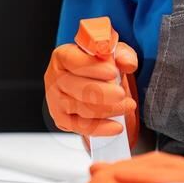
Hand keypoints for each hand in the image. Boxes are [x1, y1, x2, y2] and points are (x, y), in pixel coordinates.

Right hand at [43, 35, 139, 149]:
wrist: (93, 86)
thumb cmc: (99, 66)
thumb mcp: (113, 54)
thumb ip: (123, 54)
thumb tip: (128, 63)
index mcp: (63, 56)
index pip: (74, 61)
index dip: (93, 67)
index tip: (113, 72)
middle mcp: (55, 78)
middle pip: (78, 88)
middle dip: (103, 92)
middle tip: (122, 94)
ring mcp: (56, 100)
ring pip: (82, 108)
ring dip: (109, 109)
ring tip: (128, 105)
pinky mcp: (61, 119)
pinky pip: (81, 127)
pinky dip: (101, 128)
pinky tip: (117, 127)